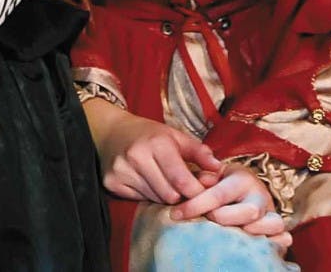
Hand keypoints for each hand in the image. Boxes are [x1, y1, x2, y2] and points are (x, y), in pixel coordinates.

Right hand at [83, 99, 221, 204]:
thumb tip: (219, 168)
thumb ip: (199, 152)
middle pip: (170, 195)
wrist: (111, 131)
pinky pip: (139, 200)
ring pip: (155, 200)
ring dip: (164, 196)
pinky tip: (146, 181)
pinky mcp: (112, 182)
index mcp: (157, 143)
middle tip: (181, 187)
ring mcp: (122, 170)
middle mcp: (137, 156)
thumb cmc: (149, 134)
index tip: (203, 194)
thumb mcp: (175, 136)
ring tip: (163, 181)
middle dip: (180, 195)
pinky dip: (147, 195)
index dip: (197, 192)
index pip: (182, 181)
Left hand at [171, 162, 291, 253]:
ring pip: (272, 223)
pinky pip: (283, 236)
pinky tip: (266, 246)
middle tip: (207, 221)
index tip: (176, 214)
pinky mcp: (278, 228)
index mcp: (241, 178)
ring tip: (232, 236)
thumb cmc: (224, 182)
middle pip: (249, 211)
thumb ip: (203, 178)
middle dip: (225, 219)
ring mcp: (271, 212)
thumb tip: (196, 183)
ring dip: (253, 232)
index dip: (196, 205)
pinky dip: (277, 242)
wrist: (248, 185)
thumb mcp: (212, 174)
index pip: (218, 194)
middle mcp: (259, 195)